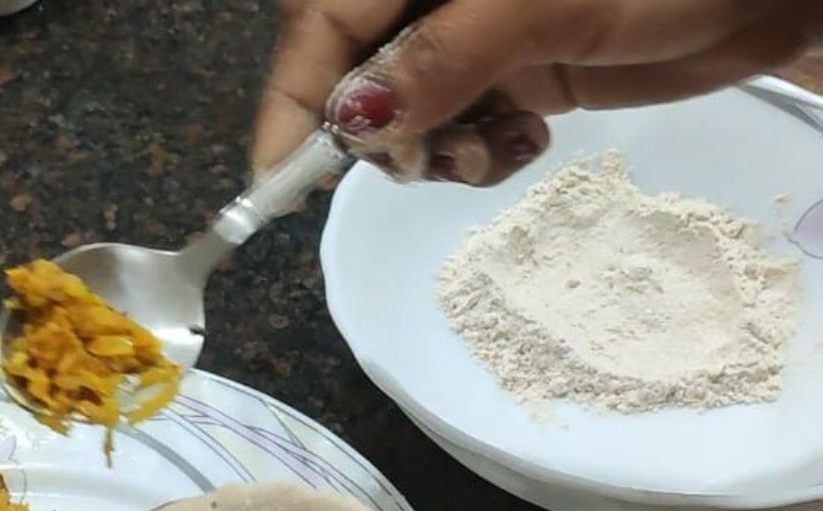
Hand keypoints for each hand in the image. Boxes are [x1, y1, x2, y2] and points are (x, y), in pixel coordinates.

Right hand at [252, 0, 822, 184]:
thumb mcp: (546, 5)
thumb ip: (445, 56)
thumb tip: (354, 118)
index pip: (327, 23)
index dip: (297, 100)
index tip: (277, 181)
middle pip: (360, 74)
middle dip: (386, 133)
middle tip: (434, 158)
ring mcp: (476, 31)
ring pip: (410, 113)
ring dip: (440, 152)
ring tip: (499, 149)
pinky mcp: (514, 69)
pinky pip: (463, 127)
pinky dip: (483, 152)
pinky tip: (529, 139)